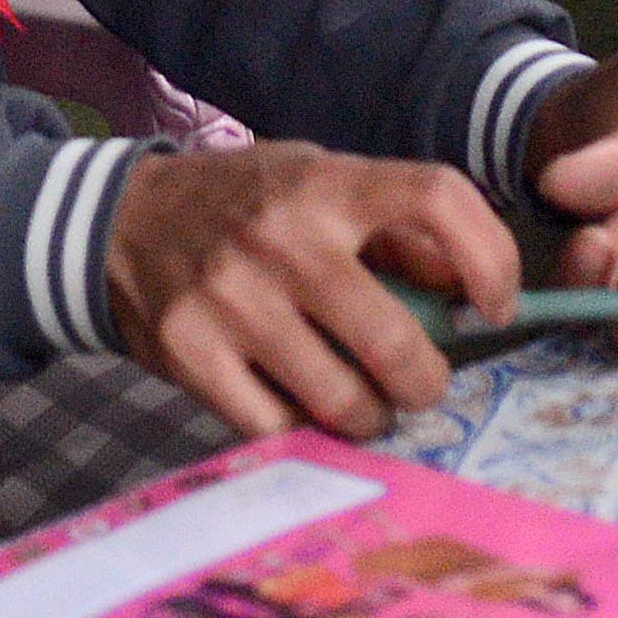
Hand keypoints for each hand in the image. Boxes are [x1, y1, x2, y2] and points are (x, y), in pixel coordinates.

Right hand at [102, 140, 516, 442]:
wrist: (120, 222)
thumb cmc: (245, 206)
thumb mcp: (319, 185)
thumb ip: (395, 233)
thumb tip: (471, 294)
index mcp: (326, 184)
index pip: (437, 197)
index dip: (489, 258)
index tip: (496, 307)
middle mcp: (282, 238)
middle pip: (396, 342)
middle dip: (425, 383)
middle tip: (419, 385)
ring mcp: (232, 300)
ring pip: (344, 402)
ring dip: (370, 418)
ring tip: (362, 405)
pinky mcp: (190, 354)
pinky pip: (279, 429)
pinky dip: (304, 433)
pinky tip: (303, 411)